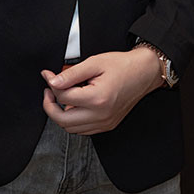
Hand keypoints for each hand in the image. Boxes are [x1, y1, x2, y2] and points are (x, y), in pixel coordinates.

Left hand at [41, 46, 164, 134]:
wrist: (145, 72)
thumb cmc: (123, 65)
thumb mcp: (95, 63)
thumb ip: (71, 74)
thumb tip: (52, 81)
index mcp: (98, 98)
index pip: (63, 97)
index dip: (51, 84)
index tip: (48, 75)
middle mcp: (101, 115)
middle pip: (62, 120)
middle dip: (50, 105)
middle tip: (49, 91)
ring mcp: (105, 123)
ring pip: (71, 128)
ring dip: (61, 114)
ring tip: (62, 97)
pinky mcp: (107, 125)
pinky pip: (83, 130)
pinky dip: (74, 120)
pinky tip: (75, 105)